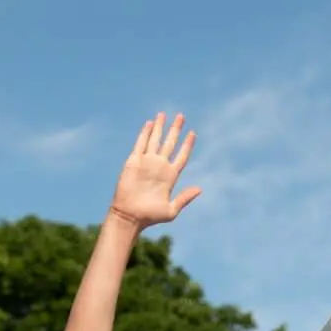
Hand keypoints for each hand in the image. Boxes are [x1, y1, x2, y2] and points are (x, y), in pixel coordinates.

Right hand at [107, 113, 200, 230]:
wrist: (130, 216)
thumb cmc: (150, 216)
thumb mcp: (171, 210)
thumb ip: (185, 198)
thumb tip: (200, 189)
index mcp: (170, 176)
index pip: (181, 156)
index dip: (187, 145)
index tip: (193, 133)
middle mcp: (159, 166)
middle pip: (170, 143)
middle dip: (175, 129)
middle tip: (181, 116)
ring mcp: (146, 163)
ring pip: (155, 140)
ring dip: (160, 127)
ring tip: (164, 114)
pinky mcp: (134, 161)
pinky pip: (140, 144)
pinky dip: (145, 133)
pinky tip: (150, 123)